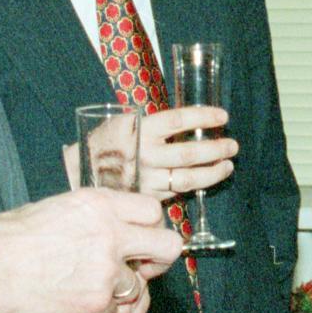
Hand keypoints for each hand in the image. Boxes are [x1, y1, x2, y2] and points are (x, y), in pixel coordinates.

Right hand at [0, 188, 181, 312]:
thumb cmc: (9, 239)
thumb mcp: (55, 207)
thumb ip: (92, 217)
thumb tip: (108, 226)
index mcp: (100, 204)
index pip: (152, 210)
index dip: (150, 228)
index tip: (140, 239)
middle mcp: (111, 233)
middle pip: (167, 246)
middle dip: (159, 261)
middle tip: (142, 269)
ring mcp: (107, 269)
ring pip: (138, 288)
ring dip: (120, 296)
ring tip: (90, 296)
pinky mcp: (96, 302)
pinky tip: (77, 312)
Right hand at [61, 105, 236, 199]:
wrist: (78, 171)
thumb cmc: (107, 141)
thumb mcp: (125, 122)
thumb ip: (153, 123)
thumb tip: (191, 120)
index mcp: (139, 129)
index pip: (178, 120)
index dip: (203, 117)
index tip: (223, 116)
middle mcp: (144, 154)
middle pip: (188, 153)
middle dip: (216, 149)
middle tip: (232, 145)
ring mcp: (146, 178)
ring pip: (187, 178)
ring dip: (213, 172)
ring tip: (227, 165)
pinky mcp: (146, 196)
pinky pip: (177, 192)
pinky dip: (195, 186)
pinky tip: (207, 179)